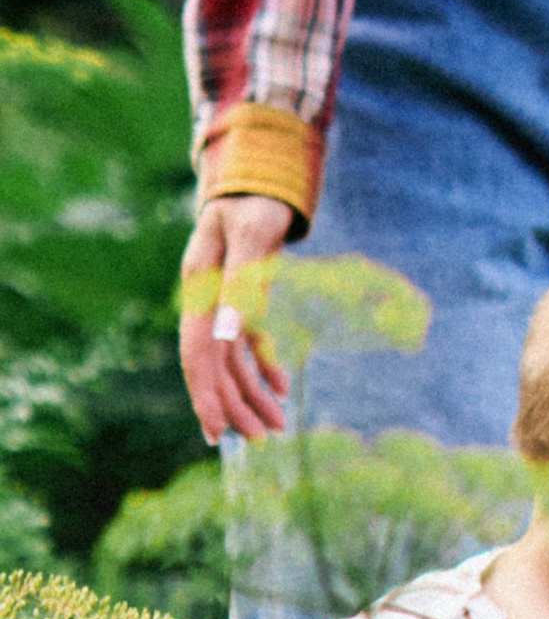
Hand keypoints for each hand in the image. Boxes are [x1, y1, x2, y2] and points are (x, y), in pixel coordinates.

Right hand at [179, 195, 295, 441]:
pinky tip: (282, 388)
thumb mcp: (255, 239)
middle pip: (214, 364)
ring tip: (277, 426)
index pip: (196, 351)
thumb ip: (244, 286)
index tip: (217, 433)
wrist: (259, 178)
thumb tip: (229, 338)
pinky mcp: (242, 299)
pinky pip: (248, 343)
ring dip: (251, 393)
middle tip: (261, 441)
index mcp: (200, 286)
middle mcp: (206, 299)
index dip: (205, 394)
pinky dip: (265, 366)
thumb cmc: (255, 202)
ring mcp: (222, 301)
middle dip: (234, 405)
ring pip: (231, 360)